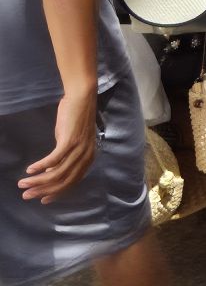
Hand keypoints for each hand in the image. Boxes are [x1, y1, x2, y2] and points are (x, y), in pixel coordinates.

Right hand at [20, 89, 96, 203]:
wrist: (82, 98)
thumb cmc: (75, 120)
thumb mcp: (71, 143)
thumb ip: (64, 158)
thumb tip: (51, 173)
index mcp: (88, 159)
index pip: (72, 183)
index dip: (56, 193)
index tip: (42, 200)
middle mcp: (86, 156)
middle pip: (64, 181)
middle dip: (43, 191)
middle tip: (27, 195)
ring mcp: (79, 149)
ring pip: (56, 173)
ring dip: (38, 181)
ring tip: (23, 183)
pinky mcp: (70, 141)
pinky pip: (53, 159)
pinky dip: (40, 166)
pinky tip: (29, 170)